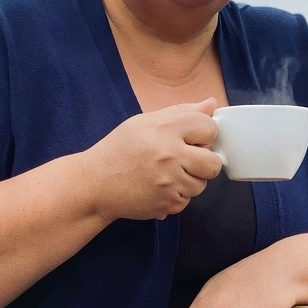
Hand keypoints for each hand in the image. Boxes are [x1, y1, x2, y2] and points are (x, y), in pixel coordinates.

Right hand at [82, 98, 220, 221]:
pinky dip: (176, 196)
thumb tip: (211, 104)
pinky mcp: (166, 203)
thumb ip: (180, 112)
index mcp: (165, 129)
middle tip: (186, 160)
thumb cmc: (119, 150)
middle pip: (213, 163)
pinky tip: (159, 187)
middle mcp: (170, 155)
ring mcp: (169, 182)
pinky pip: (186, 201)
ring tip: (167, 174)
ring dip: (189, 180)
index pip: (209, 128)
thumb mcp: (145, 122)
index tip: (193, 138)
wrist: (95, 183)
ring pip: (201, 185)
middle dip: (204, 162)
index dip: (204, 133)